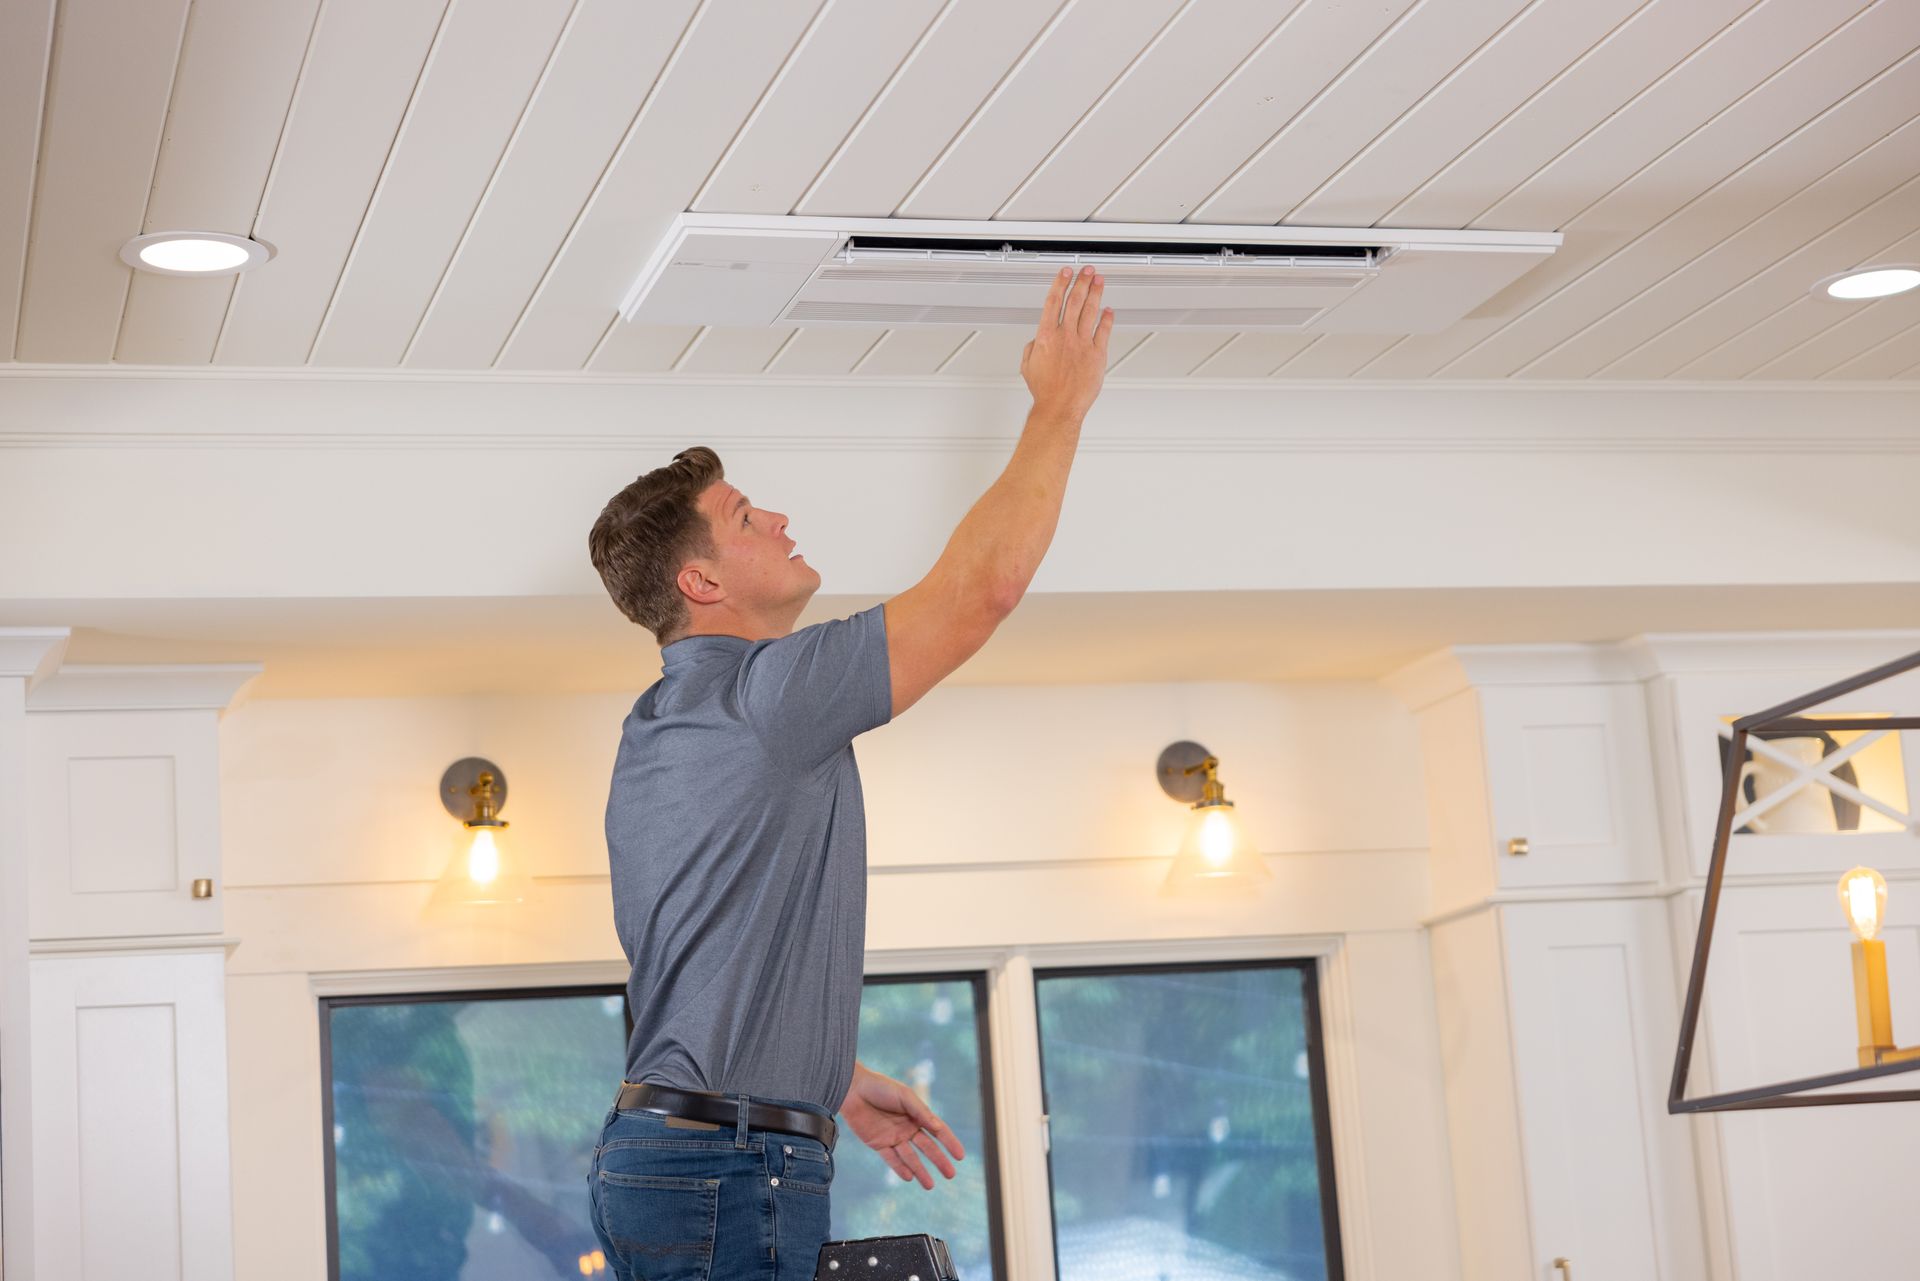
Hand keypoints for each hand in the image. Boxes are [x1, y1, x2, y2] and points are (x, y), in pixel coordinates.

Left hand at [838, 1063, 965, 1188]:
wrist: (852, 1089)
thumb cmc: (880, 1087)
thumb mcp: (904, 1096)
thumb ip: (920, 1112)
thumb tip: (938, 1127)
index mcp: (916, 1114)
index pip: (938, 1131)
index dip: (950, 1142)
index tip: (960, 1156)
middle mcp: (907, 1127)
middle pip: (927, 1147)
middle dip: (939, 1161)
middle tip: (950, 1174)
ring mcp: (893, 1137)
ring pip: (910, 1157)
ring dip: (920, 1170)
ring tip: (930, 1186)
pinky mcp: (877, 1144)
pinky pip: (891, 1159)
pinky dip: (899, 1168)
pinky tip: (909, 1177)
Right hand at [1021, 265, 1112, 420]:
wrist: (1060, 407)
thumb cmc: (1045, 390)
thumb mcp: (1027, 365)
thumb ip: (1032, 347)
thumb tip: (1036, 341)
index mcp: (1046, 336)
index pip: (1054, 302)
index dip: (1060, 284)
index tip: (1065, 273)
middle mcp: (1065, 336)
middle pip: (1075, 301)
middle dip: (1082, 282)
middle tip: (1087, 270)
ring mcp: (1082, 344)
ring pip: (1090, 311)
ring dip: (1095, 293)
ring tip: (1099, 281)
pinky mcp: (1097, 355)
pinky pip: (1103, 331)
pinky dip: (1106, 319)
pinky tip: (1108, 310)